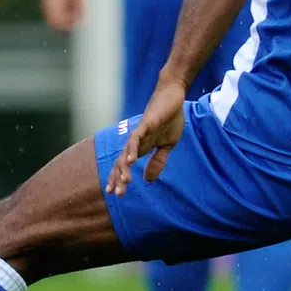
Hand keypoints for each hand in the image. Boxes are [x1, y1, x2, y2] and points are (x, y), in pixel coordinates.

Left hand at [105, 79, 187, 196]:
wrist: (174, 97)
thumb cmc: (170, 119)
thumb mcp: (167, 146)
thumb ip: (158, 161)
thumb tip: (148, 180)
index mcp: (140, 147)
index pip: (124, 165)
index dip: (118, 178)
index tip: (116, 194)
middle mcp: (136, 141)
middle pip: (121, 162)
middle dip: (118, 178)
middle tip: (117, 194)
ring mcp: (139, 132)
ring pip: (126, 152)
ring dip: (124, 167)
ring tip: (125, 182)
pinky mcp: (146, 124)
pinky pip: (136, 138)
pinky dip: (132, 149)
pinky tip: (131, 160)